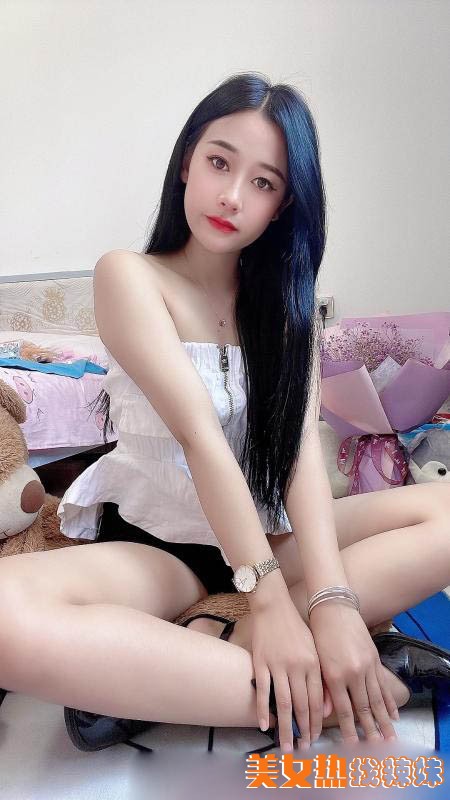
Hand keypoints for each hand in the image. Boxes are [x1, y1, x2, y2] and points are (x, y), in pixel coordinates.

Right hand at [250, 592, 323, 752]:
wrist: (274, 606)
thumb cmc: (296, 629)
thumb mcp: (314, 650)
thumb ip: (320, 678)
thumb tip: (325, 709)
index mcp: (314, 664)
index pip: (317, 701)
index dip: (316, 723)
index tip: (314, 739)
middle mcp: (298, 667)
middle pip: (302, 706)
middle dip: (303, 730)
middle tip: (302, 749)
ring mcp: (278, 665)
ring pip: (284, 703)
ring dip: (285, 727)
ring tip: (285, 745)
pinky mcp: (261, 662)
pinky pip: (263, 690)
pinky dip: (262, 709)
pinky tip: (262, 725)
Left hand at [310, 603, 398, 743]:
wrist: (333, 608)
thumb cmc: (318, 634)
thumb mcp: (315, 661)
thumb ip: (320, 689)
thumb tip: (324, 714)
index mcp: (335, 676)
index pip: (344, 710)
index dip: (348, 730)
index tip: (352, 746)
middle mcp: (354, 674)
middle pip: (364, 709)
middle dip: (370, 731)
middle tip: (377, 749)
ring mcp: (367, 666)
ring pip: (377, 700)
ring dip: (384, 721)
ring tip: (390, 738)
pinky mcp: (374, 659)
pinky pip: (383, 685)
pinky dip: (389, 700)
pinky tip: (394, 713)